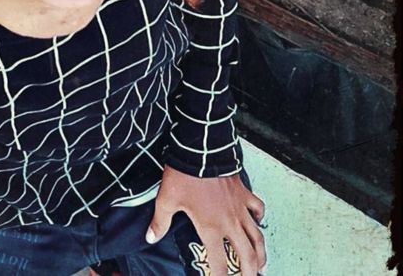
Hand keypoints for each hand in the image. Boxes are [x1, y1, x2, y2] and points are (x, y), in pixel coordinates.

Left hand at [146, 166, 265, 275]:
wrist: (201, 150)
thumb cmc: (184, 175)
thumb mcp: (166, 200)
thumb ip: (160, 222)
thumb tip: (151, 237)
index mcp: (210, 228)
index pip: (219, 263)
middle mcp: (229, 222)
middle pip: (247, 256)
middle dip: (249, 273)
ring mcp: (239, 207)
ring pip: (257, 236)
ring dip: (260, 253)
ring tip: (261, 263)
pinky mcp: (244, 192)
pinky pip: (258, 208)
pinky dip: (260, 218)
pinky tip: (258, 222)